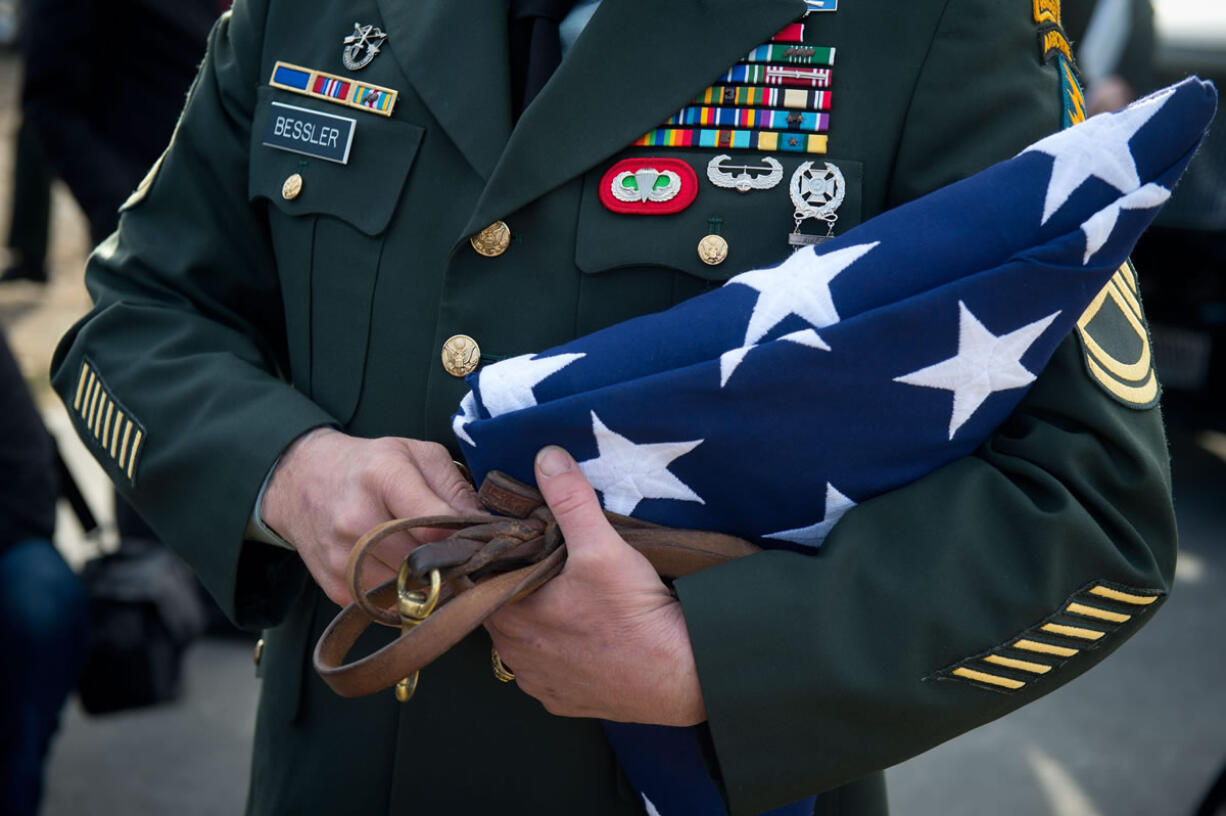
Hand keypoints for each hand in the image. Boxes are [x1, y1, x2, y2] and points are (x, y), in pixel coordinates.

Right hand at [261, 427, 480, 605]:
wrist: (301, 482)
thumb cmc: (368, 464)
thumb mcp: (416, 454)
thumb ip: (454, 486)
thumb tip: (484, 525)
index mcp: (382, 477)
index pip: (435, 523)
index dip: (465, 535)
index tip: (481, 540)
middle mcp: (357, 520)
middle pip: (425, 561)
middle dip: (451, 562)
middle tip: (465, 556)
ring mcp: (344, 560)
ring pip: (410, 590)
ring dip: (429, 582)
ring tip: (434, 563)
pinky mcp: (338, 589)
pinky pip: (388, 604)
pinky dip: (403, 594)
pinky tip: (405, 573)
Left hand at [485, 446, 705, 725]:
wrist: (681, 676)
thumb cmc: (635, 615)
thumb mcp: (603, 547)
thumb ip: (571, 500)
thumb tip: (547, 457)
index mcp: (511, 618)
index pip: (485, 581)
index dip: (502, 559)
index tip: (522, 542)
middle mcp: (516, 658)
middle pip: (504, 611)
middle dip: (522, 588)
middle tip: (552, 564)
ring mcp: (540, 685)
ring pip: (525, 643)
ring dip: (539, 623)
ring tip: (570, 597)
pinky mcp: (565, 703)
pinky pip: (549, 673)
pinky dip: (561, 654)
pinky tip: (585, 635)